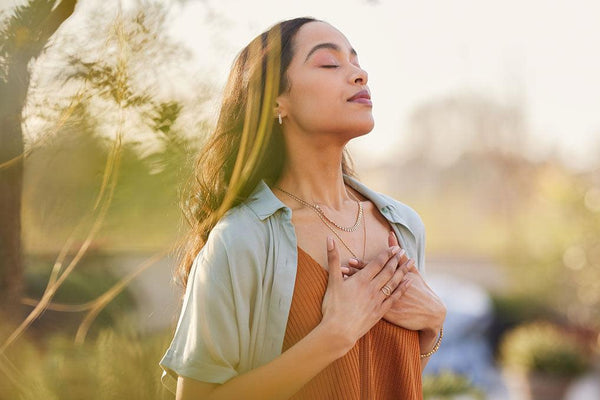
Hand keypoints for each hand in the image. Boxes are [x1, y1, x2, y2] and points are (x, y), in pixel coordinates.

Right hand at [320, 236, 411, 352]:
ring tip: (410, 262)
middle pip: (388, 271)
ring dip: (403, 271)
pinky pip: (394, 297)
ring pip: (394, 282)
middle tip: (404, 251)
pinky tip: (409, 283)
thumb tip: (329, 238)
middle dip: (396, 260)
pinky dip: (403, 288)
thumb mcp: (332, 281)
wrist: (339, 331)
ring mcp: (377, 300)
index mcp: (361, 279)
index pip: (377, 263)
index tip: (394, 247)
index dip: (386, 254)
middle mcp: (372, 288)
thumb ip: (333, 258)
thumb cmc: (333, 306)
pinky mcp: (380, 312)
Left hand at [344, 232, 445, 335]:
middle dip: (354, 275)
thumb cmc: (420, 290)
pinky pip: (369, 308)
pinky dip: (359, 303)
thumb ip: (399, 255)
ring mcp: (386, 302)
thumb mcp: (412, 272)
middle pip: (368, 281)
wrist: (430, 313)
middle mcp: (388, 289)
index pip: (375, 269)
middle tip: (340, 269)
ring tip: (341, 282)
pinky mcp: (386, 314)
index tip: (349, 259)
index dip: (362, 265)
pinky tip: (348, 300)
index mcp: (393, 278)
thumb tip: (391, 235)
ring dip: (353, 288)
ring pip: (366, 294)